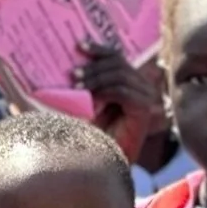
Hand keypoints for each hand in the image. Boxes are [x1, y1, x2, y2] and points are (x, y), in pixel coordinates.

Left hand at [75, 42, 156, 161]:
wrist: (103, 161)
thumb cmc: (90, 133)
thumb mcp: (83, 102)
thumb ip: (81, 84)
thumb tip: (60, 66)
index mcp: (128, 80)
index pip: (116, 56)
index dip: (99, 48)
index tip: (79, 46)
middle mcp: (140, 85)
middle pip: (118, 62)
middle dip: (93, 66)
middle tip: (72, 76)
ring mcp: (145, 96)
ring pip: (120, 74)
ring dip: (95, 79)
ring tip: (77, 88)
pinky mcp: (144, 109)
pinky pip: (123, 91)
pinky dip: (105, 94)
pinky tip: (93, 106)